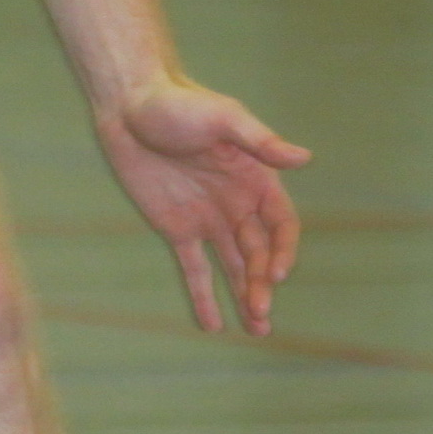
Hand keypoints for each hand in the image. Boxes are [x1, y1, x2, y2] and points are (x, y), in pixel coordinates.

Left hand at [94, 77, 309, 335]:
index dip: (282, 251)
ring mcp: (207, 219)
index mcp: (256, 180)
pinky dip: (203, 296)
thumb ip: (260, 142)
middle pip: (258, 253)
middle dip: (262, 284)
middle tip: (260, 315)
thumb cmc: (180, 104)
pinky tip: (212, 325)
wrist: (129, 106)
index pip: (281, 225)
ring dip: (244, 296)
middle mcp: (237, 205)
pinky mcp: (176, 228)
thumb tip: (303, 157)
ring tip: (255, 329)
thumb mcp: (223, 118)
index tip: (274, 274)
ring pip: (233, 267)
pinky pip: (194, 268)